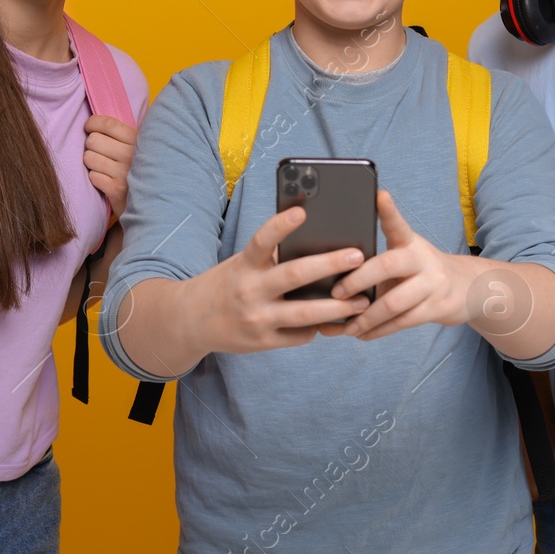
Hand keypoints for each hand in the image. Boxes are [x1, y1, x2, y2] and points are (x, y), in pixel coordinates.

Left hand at [83, 114, 136, 219]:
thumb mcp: (143, 147)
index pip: (108, 124)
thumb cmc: (144, 170)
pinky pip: (93, 176)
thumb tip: (98, 119)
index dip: (93, 123)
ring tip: (103, 167)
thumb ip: (126, 133)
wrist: (154, 203)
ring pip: (89, 158)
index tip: (90, 127)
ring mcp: (124, 173)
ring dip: (92, 163)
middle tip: (100, 152)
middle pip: (93, 140)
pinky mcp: (116, 190)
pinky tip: (106, 181)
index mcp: (139, 139)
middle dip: (92, 146)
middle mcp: (132, 154)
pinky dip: (96, 178)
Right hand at [183, 206, 369, 355]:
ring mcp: (257, 319)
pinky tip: (334, 321)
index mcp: (245, 265)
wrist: (192, 321)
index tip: (302, 211)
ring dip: (338, 308)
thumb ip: (272, 256)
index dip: (281, 226)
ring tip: (362, 301)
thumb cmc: (228, 284)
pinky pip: (299, 335)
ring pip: (305, 314)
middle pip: (294, 275)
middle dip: (329, 266)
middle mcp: (250, 291)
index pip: (262, 241)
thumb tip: (316, 240)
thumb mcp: (241, 264)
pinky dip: (318, 327)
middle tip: (358, 257)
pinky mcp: (263, 342)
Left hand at [332, 191, 470, 340]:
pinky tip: (362, 334)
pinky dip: (379, 331)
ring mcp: (433, 283)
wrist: (466, 288)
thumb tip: (332, 276)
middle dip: (357, 281)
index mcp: (410, 242)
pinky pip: (403, 321)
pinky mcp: (437, 307)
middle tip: (336, 293)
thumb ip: (378, 261)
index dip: (388, 210)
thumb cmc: (421, 272)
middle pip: (387, 265)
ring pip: (393, 302)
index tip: (379, 195)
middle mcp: (422, 258)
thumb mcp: (406, 256)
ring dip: (365, 317)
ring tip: (346, 327)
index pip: (397, 224)